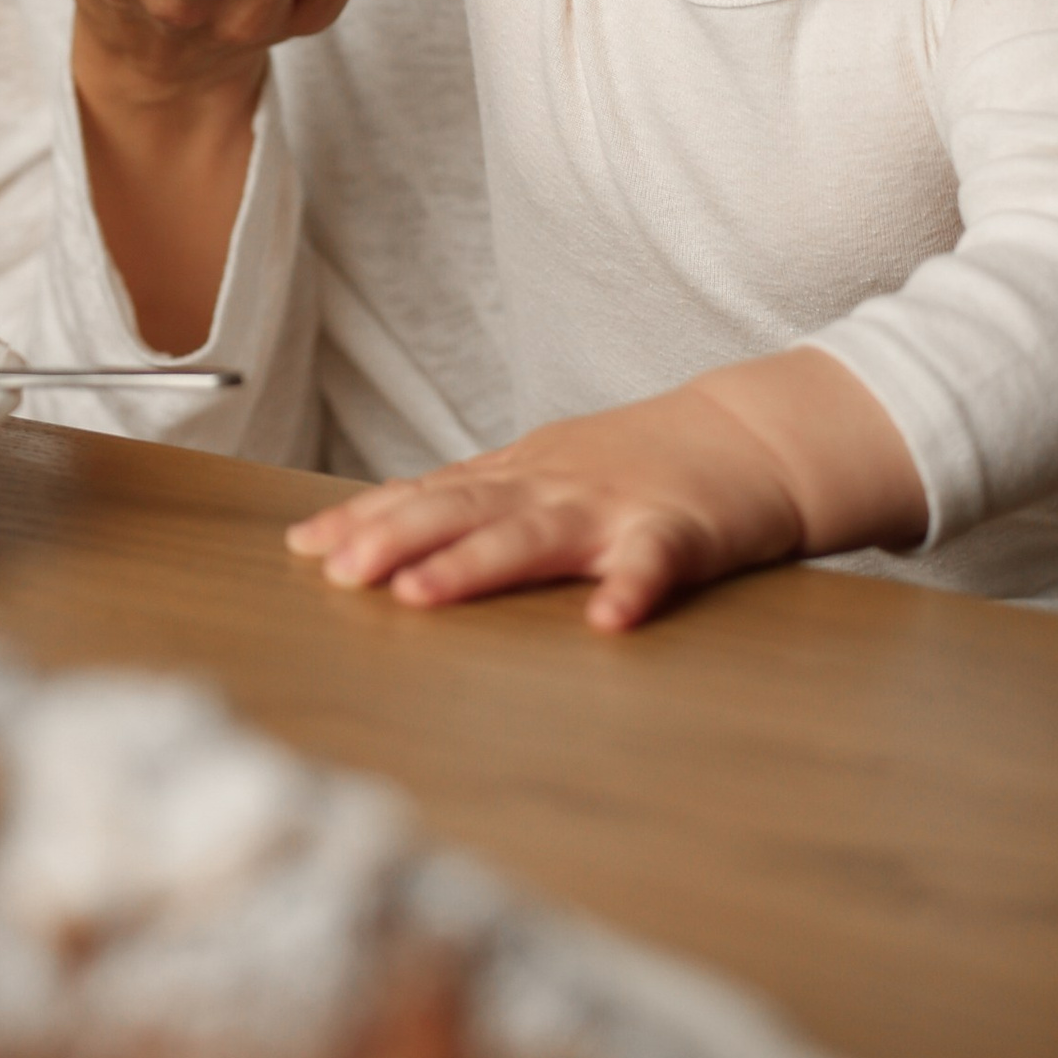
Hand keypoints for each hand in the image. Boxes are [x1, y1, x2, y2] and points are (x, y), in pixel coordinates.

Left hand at [286, 398, 806, 628]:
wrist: (754, 435)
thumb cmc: (641, 463)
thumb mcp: (546, 471)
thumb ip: (472, 501)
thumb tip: (377, 529)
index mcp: (519, 477)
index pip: (427, 494)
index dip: (366, 520)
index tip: (304, 548)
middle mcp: (552, 487)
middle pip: (461, 510)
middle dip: (394, 539)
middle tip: (338, 573)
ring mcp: (614, 507)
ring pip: (533, 537)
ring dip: (474, 564)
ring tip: (421, 594)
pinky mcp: (680, 534)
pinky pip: (652, 565)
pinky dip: (630, 589)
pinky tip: (607, 621)